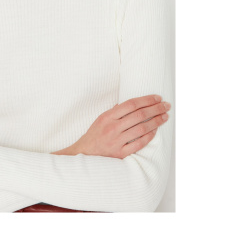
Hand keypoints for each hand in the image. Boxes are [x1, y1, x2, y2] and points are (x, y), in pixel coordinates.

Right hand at [53, 95, 170, 158]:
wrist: (84, 153)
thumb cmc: (94, 134)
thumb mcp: (101, 118)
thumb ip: (115, 112)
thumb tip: (131, 105)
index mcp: (108, 116)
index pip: (131, 104)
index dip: (146, 100)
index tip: (157, 98)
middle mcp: (113, 127)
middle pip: (139, 115)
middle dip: (155, 109)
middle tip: (166, 105)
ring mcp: (117, 140)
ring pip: (141, 129)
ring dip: (156, 122)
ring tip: (165, 117)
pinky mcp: (120, 153)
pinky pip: (138, 144)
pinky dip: (148, 137)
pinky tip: (155, 131)